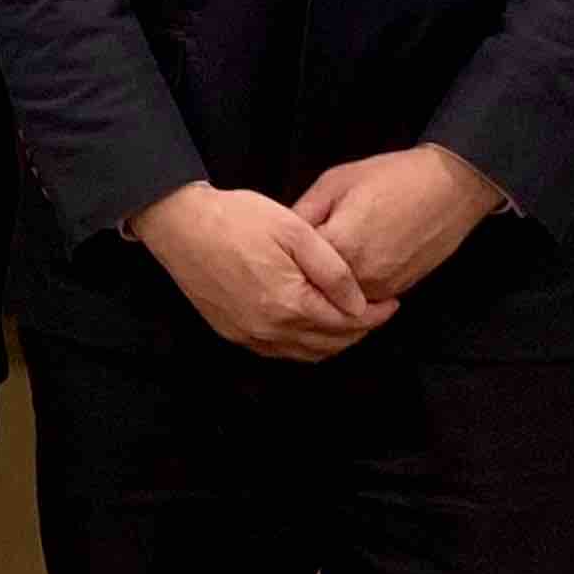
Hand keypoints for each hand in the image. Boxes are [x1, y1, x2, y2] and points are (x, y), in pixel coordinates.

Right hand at [128, 181, 390, 360]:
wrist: (180, 224)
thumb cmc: (239, 219)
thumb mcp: (294, 231)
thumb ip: (332, 270)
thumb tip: (359, 304)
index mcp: (289, 304)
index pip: (346, 323)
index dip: (375, 315)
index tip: (393, 303)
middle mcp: (270, 331)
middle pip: (329, 344)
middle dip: (358, 331)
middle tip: (375, 312)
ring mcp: (248, 336)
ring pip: (304, 353)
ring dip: (332, 342)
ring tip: (348, 320)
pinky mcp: (232, 333)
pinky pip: (278, 351)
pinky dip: (303, 345)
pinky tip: (310, 325)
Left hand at [292, 145, 504, 304]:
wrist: (448, 188)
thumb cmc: (390, 177)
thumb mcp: (336, 182)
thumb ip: (305, 210)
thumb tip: (280, 232)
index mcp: (340, 245)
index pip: (295, 265)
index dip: (281, 258)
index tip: (273, 250)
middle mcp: (360, 276)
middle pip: (315, 289)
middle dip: (300, 277)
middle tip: (286, 264)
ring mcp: (381, 288)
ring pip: (338, 300)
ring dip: (324, 289)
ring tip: (313, 267)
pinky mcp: (398, 291)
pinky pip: (362, 300)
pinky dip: (348, 292)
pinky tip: (341, 271)